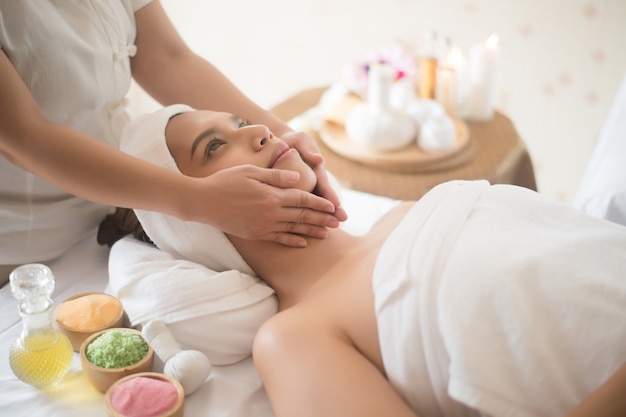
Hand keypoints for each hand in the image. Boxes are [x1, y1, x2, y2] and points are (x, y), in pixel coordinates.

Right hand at [190, 165, 340, 246]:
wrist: (202, 202)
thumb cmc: (225, 181)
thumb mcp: (251, 171)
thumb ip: (275, 176)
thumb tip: (297, 178)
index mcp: (272, 195)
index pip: (303, 199)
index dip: (320, 203)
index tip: (333, 206)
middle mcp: (270, 213)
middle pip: (302, 216)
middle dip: (322, 219)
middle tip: (338, 222)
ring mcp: (263, 226)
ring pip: (294, 229)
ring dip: (312, 231)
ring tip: (327, 233)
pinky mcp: (255, 234)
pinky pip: (278, 239)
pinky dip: (293, 241)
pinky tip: (304, 242)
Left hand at [281, 131, 347, 221]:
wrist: (278, 146)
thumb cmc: (292, 142)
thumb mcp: (300, 140)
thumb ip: (308, 149)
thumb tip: (319, 159)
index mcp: (315, 171)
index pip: (323, 184)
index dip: (330, 195)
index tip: (337, 205)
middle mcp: (312, 182)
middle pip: (322, 198)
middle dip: (332, 210)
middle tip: (341, 221)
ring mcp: (304, 189)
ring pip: (312, 206)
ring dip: (319, 217)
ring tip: (326, 230)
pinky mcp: (293, 195)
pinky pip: (298, 207)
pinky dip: (302, 217)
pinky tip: (302, 230)